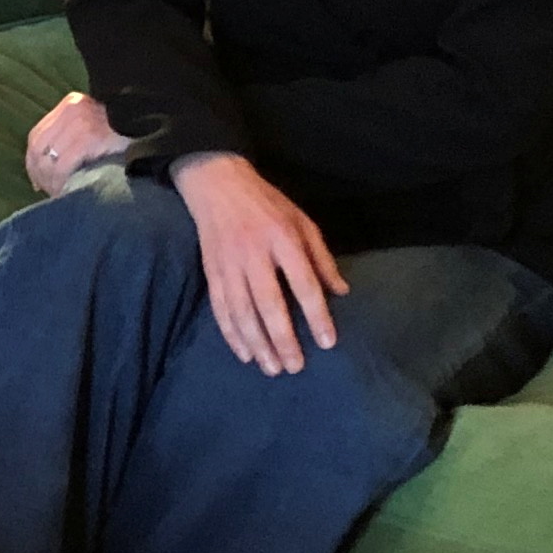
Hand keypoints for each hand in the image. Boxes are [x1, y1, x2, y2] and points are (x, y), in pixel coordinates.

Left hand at [22, 90, 121, 197]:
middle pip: (39, 147)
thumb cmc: (130, 135)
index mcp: (71, 103)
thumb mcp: (98, 125)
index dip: (34, 162)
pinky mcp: (90, 137)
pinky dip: (61, 182)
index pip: (38, 135)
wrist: (160, 129)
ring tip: (62, 195)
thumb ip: (74, 136)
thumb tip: (49, 162)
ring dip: (50, 182)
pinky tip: (69, 192)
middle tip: (49, 192)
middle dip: (40, 174)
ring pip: (49, 159)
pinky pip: (63, 165)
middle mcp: (73, 108)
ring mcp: (81, 122)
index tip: (38, 181)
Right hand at [175, 152, 347, 374]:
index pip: (303, 283)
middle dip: (283, 338)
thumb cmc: (267, 204)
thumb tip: (341, 292)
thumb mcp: (302, 222)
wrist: (216, 183)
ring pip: (242, 311)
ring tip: (271, 368)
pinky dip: (231, 333)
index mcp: (283, 239)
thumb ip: (321, 258)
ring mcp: (229, 264)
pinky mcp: (211, 270)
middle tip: (295, 367)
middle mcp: (254, 254)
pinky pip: (220, 307)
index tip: (327, 342)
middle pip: (269, 303)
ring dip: (257, 342)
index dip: (316, 315)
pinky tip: (244, 353)